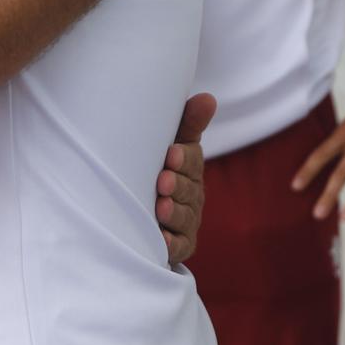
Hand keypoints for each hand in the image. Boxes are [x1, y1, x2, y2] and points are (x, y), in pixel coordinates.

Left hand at [157, 93, 216, 264]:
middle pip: (189, 191)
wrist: (136, 209)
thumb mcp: (172, 144)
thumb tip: (208, 98)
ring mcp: (185, 221)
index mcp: (189, 169)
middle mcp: (191, 196)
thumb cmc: (157, 168)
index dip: (184, 159)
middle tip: (163, 181)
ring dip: (174, 213)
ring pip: (184, 218)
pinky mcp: (177, 245)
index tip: (171, 153)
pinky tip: (161, 240)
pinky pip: (177, 246)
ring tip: (161, 207)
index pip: (192, 162)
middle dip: (178, 186)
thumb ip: (188, 123)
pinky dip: (170, 243)